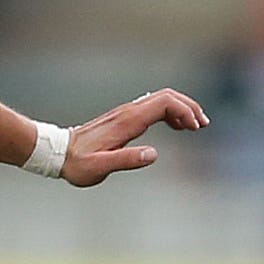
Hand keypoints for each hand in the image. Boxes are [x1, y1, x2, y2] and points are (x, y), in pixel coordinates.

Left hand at [63, 87, 209, 186]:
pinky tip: (176, 126)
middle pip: (166, 96)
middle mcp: (128, 112)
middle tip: (203, 124)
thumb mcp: (99, 168)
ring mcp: (126, 113)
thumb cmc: (78, 164)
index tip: (194, 129)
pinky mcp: (124, 118)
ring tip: (196, 125)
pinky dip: (169, 113)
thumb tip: (152, 155)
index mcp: (128, 121)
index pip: (164, 103)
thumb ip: (125, 160)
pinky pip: (152, 108)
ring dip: (181, 108)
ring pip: (161, 99)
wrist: (59, 153)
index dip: (184, 112)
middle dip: (189, 106)